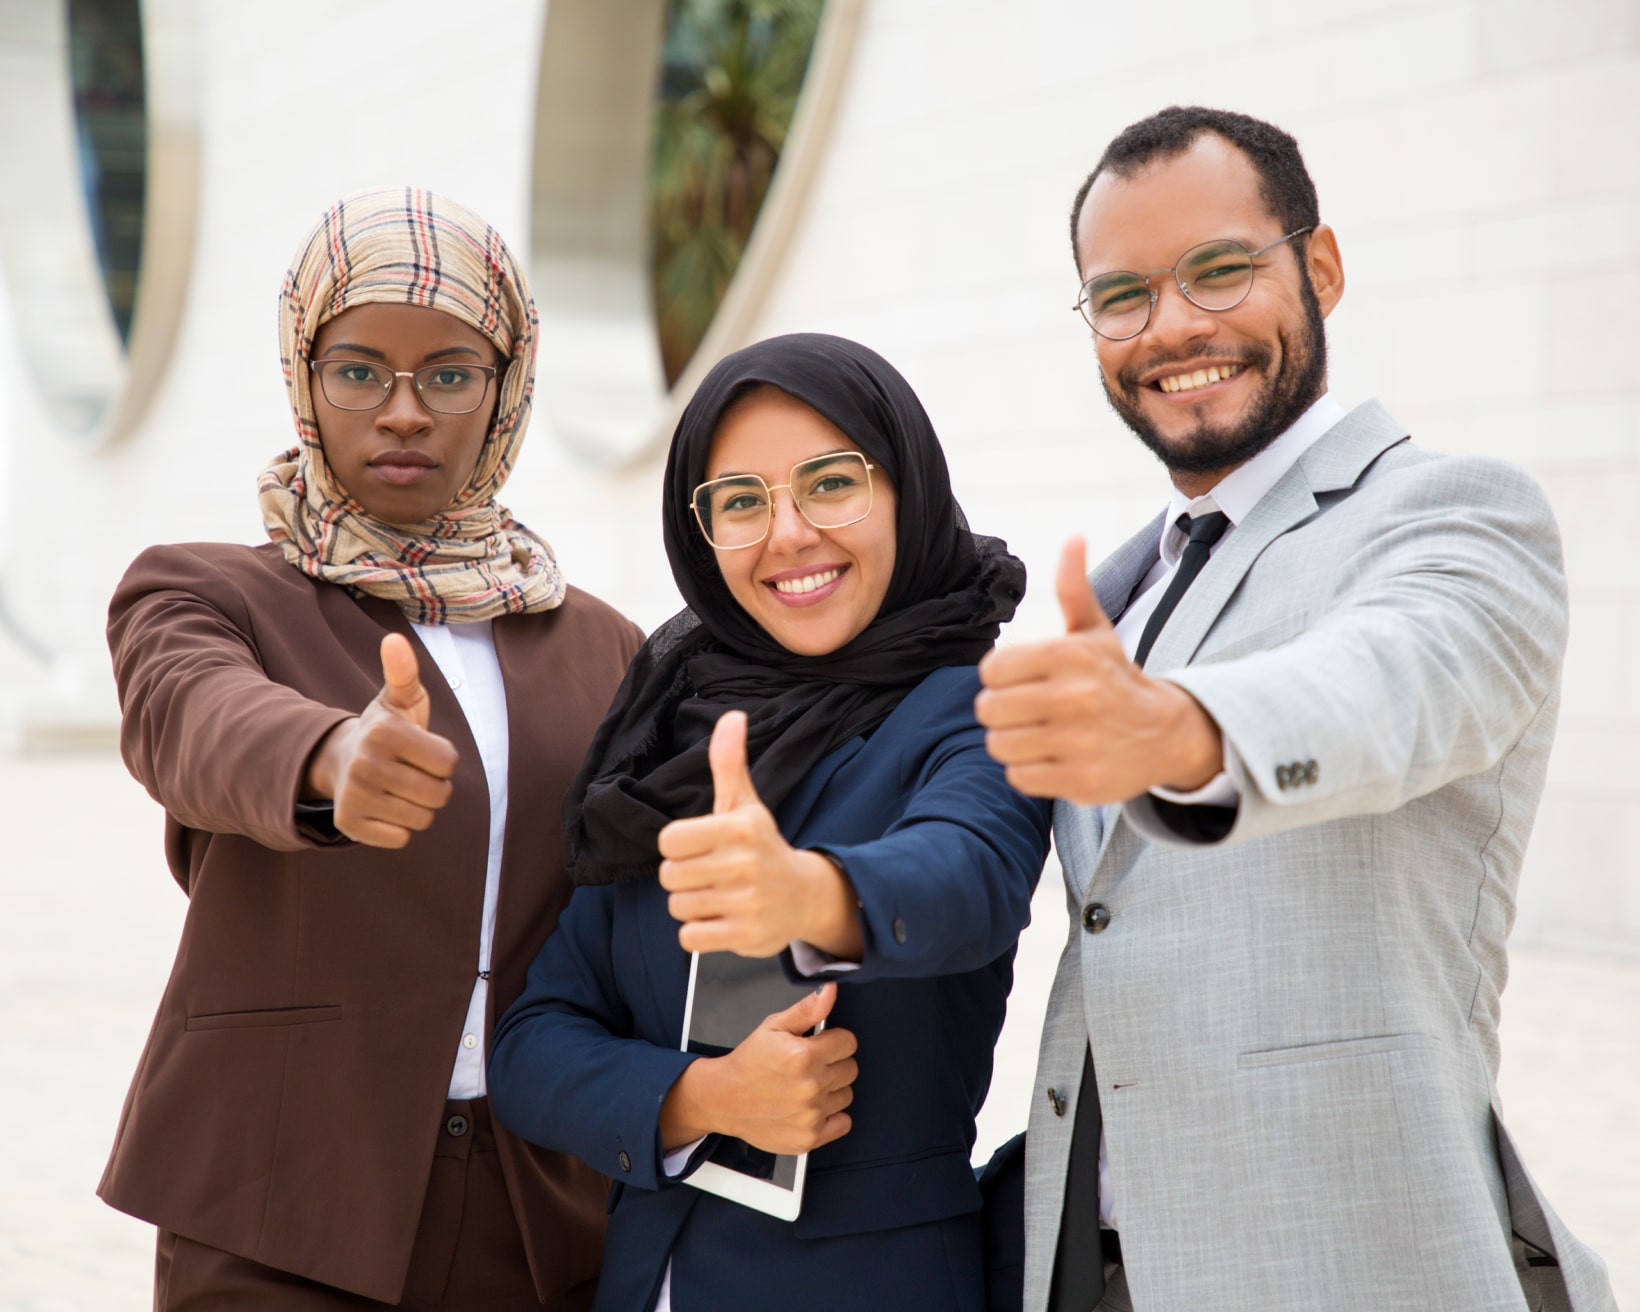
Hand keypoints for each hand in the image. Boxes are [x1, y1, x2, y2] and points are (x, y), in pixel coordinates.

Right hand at [303, 634, 458, 846]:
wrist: (342, 760)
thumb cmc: (387, 730)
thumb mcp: (401, 699)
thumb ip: (404, 672)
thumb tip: (394, 639)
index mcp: (384, 732)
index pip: (449, 763)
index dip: (443, 760)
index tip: (422, 751)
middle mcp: (365, 764)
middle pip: (438, 795)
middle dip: (434, 786)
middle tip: (411, 772)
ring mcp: (354, 796)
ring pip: (422, 819)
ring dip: (418, 807)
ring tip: (398, 788)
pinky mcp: (349, 825)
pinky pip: (401, 838)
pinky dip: (399, 828)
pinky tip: (384, 807)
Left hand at [658, 711, 861, 958]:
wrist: (805, 896)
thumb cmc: (762, 846)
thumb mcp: (745, 804)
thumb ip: (729, 761)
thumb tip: (731, 715)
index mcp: (738, 829)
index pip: (669, 840)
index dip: (677, 846)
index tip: (699, 847)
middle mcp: (744, 864)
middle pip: (669, 876)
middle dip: (683, 878)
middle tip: (709, 874)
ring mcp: (746, 902)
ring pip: (679, 907)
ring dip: (692, 905)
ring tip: (717, 896)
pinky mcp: (746, 935)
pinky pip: (691, 938)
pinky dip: (699, 933)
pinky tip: (721, 919)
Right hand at [659, 982, 857, 1153]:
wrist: (724, 1099)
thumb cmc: (749, 1061)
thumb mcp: (773, 1026)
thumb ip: (808, 1009)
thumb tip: (831, 990)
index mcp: (803, 1055)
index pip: (848, 1042)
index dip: (834, 1040)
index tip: (819, 1045)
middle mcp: (810, 1086)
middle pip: (851, 1069)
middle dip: (834, 1064)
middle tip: (809, 1066)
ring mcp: (811, 1115)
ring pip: (847, 1095)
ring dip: (831, 1090)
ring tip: (805, 1086)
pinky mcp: (809, 1137)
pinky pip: (843, 1123)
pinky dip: (832, 1116)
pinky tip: (811, 1107)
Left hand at [975, 537, 1222, 803]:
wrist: (1166, 732)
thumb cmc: (1114, 677)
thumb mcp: (1095, 632)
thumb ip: (1074, 587)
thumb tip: (1074, 537)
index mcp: (1068, 655)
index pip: (990, 670)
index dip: (999, 677)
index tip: (1021, 680)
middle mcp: (1073, 698)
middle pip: (988, 710)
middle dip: (1002, 711)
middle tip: (1026, 710)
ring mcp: (1077, 742)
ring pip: (999, 746)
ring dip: (1012, 742)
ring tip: (1039, 734)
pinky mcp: (1079, 781)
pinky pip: (1018, 778)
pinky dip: (1028, 771)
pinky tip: (1052, 758)